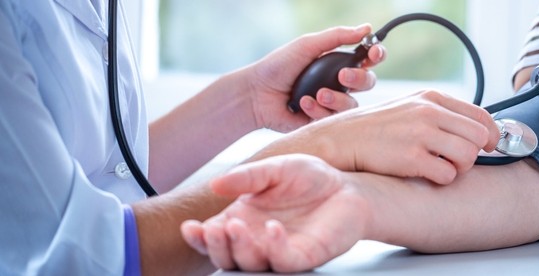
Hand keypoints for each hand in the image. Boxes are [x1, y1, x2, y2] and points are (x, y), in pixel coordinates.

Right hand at [181, 154, 367, 272]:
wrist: (347, 187)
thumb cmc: (310, 179)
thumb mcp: (275, 169)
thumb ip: (247, 177)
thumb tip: (215, 184)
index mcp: (244, 220)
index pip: (213, 236)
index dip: (199, 237)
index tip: (189, 227)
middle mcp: (257, 240)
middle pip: (227, 256)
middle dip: (215, 246)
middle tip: (213, 230)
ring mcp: (279, 251)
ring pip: (251, 264)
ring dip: (240, 249)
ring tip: (236, 227)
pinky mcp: (304, 256)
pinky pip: (284, 260)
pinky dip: (275, 247)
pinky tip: (273, 229)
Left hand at [247, 24, 385, 132]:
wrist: (257, 94)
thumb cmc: (279, 66)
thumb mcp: (308, 45)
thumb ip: (337, 37)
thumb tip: (366, 28)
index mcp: (338, 62)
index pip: (367, 58)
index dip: (376, 54)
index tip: (373, 52)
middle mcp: (340, 83)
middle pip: (368, 82)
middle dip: (359, 78)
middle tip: (343, 76)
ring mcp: (333, 103)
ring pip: (353, 104)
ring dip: (336, 98)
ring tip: (317, 94)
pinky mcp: (324, 121)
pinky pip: (335, 119)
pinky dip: (319, 110)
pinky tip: (303, 103)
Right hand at [255, 90, 500, 184]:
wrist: (339, 140)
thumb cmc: (375, 130)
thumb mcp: (408, 109)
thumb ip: (440, 116)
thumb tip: (478, 133)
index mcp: (431, 98)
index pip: (482, 115)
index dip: (491, 135)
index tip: (487, 147)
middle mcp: (428, 112)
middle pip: (480, 137)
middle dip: (473, 154)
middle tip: (455, 162)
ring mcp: (420, 133)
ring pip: (468, 156)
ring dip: (458, 169)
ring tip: (438, 168)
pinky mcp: (411, 157)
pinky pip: (448, 175)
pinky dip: (441, 180)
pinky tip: (423, 175)